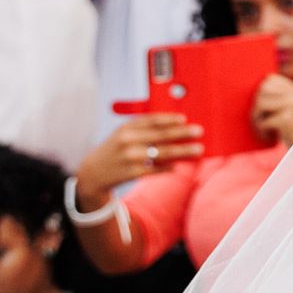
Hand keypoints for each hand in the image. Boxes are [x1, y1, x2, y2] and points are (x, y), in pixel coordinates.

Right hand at [75, 114, 203, 200]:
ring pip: (162, 153)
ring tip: (198, 149)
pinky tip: (177, 165)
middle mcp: (127, 140)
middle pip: (161, 135)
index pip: (152, 121)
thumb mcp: (123, 133)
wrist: (92, 173)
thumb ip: (144, 128)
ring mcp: (130, 157)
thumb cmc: (115, 149)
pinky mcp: (132, 172)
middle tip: (199, 132)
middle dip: (182, 133)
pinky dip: (168, 167)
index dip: (169, 120)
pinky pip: (155, 169)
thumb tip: (176, 125)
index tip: (184, 119)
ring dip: (183, 151)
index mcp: (126, 127)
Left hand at [251, 73, 292, 146]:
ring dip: (256, 119)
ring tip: (261, 128)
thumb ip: (279, 97)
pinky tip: (267, 136)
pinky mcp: (288, 119)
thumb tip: (261, 83)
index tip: (262, 108)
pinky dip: (262, 131)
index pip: (269, 80)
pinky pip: (264, 121)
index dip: (260, 93)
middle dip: (255, 106)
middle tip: (258, 120)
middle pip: (262, 91)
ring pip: (260, 104)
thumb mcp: (291, 110)